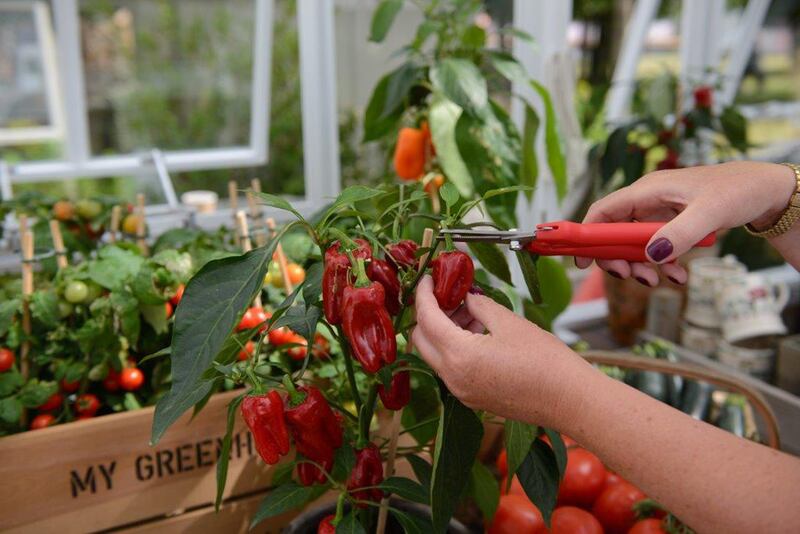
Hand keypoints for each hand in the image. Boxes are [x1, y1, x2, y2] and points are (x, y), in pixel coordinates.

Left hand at [411, 275, 592, 429]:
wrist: (570, 400)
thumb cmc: (546, 361)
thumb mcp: (509, 322)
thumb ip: (480, 306)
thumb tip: (466, 296)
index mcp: (459, 356)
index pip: (427, 319)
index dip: (424, 294)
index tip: (429, 277)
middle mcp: (453, 378)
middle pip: (422, 340)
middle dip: (429, 314)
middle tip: (447, 294)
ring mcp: (461, 391)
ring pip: (436, 355)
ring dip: (444, 331)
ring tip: (471, 311)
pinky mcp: (472, 398)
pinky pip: (451, 369)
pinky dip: (455, 348)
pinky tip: (478, 331)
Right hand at [576, 161, 796, 285]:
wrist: (765, 191)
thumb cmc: (738, 190)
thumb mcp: (710, 212)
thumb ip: (679, 234)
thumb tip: (651, 256)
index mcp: (648, 190)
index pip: (603, 211)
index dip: (587, 234)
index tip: (582, 260)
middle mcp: (647, 201)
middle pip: (614, 233)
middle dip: (617, 258)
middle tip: (630, 277)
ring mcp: (659, 215)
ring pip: (633, 245)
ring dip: (641, 266)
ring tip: (657, 280)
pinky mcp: (671, 226)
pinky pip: (655, 250)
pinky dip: (663, 266)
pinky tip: (679, 275)